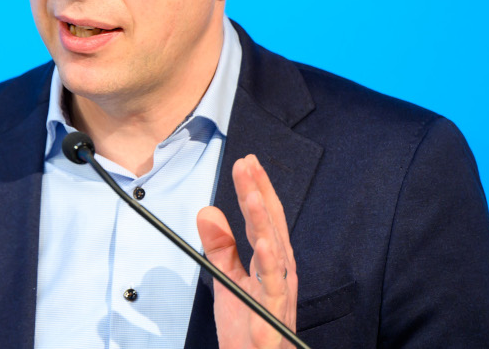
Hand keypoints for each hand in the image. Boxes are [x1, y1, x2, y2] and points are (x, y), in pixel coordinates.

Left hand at [196, 155, 297, 348]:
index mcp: (272, 263)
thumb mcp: (228, 280)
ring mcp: (280, 293)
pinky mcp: (273, 315)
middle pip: (271, 226)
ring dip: (264, 221)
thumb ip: (220, 246)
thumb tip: (207, 210)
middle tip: (247, 164)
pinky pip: (274, 287)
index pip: (264, 219)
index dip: (256, 189)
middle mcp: (281, 273)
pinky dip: (270, 264)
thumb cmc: (248, 327)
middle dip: (259, 193)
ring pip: (275, 251)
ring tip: (252, 194)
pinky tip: (264, 243)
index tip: (246, 162)